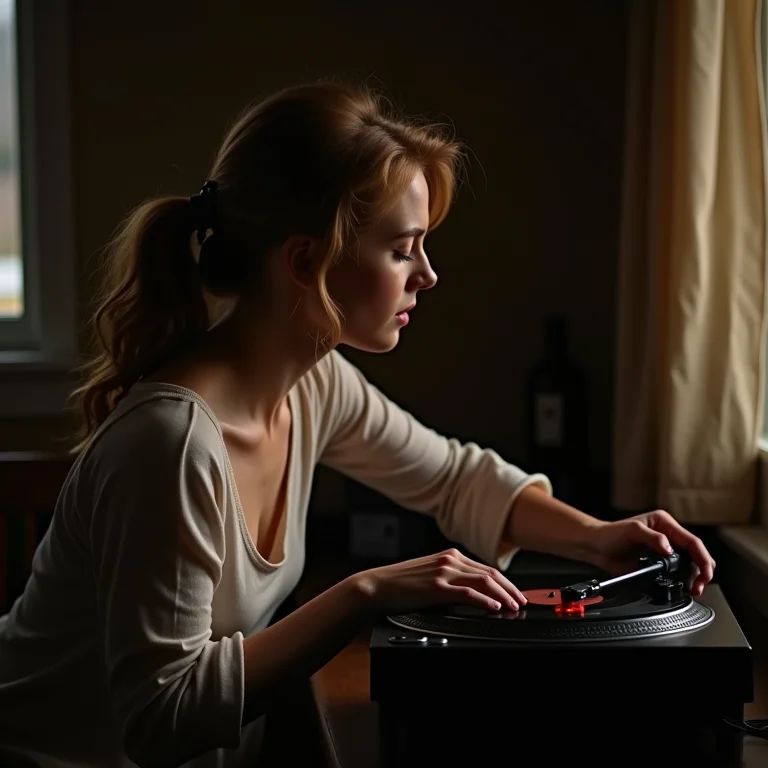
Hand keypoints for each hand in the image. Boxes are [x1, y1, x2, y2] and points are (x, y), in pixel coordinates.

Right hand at [354, 548, 526, 613]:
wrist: (375, 586)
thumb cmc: (399, 585)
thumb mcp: (429, 575)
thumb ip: (450, 579)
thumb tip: (472, 593)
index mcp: (449, 556)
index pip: (486, 568)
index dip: (505, 582)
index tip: (516, 594)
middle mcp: (449, 559)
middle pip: (490, 573)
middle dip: (511, 589)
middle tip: (523, 602)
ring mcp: (444, 572)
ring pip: (484, 581)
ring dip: (504, 595)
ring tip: (514, 607)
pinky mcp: (437, 587)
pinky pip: (468, 593)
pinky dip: (485, 600)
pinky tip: (494, 608)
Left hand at [587, 510, 715, 594]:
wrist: (596, 547)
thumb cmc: (610, 534)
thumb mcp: (632, 531)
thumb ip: (652, 537)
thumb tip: (669, 548)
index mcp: (664, 523)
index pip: (691, 540)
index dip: (701, 557)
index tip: (704, 571)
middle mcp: (667, 535)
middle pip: (695, 553)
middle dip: (703, 569)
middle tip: (700, 584)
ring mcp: (664, 550)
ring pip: (689, 563)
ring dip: (695, 576)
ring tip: (694, 588)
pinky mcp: (658, 563)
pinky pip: (677, 572)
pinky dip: (684, 580)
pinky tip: (684, 587)